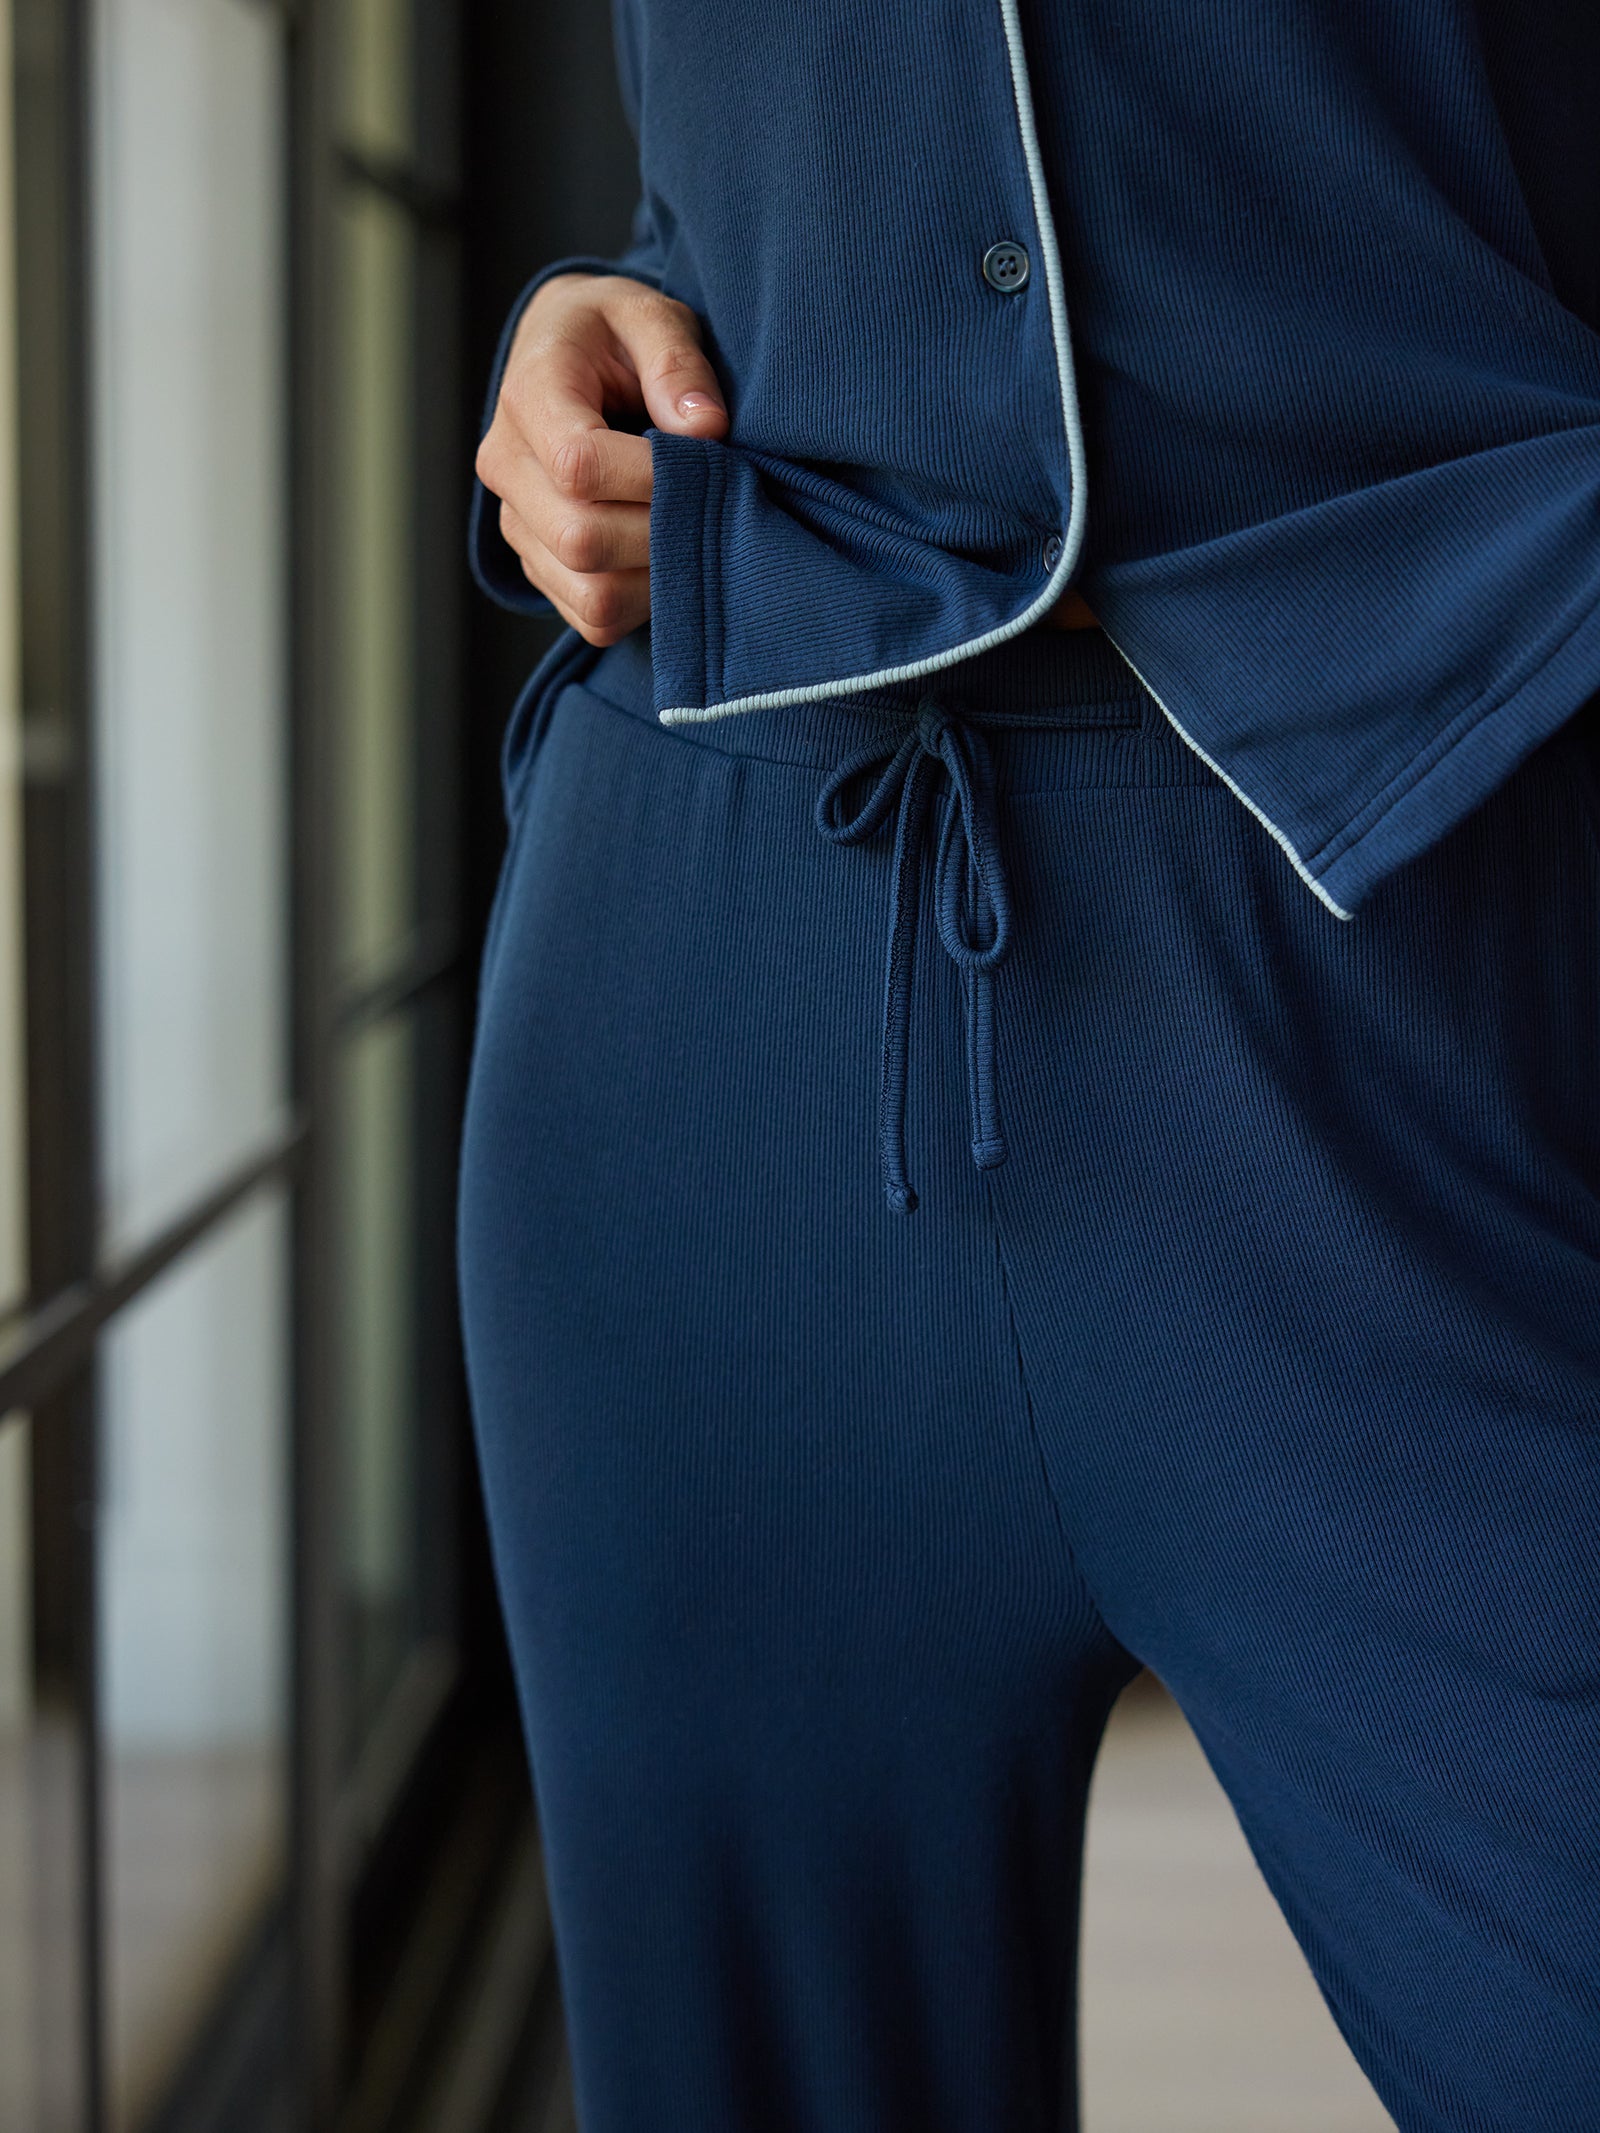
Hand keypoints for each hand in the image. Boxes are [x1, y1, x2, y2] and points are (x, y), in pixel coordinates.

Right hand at [474, 271, 728, 643]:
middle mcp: (507, 469)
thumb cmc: (613, 335)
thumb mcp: (649, 315)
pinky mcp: (540, 566)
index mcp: (528, 397)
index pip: (579, 466)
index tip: (705, 456)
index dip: (652, 476)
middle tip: (711, 499)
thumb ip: (677, 362)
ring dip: (658, 574)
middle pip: (581, 540)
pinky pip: (595, 618)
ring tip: (693, 526)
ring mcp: (519, 525)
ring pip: (590, 592)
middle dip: (662, 530)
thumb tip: (706, 429)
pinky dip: (643, 602)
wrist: (569, 358)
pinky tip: (666, 554)